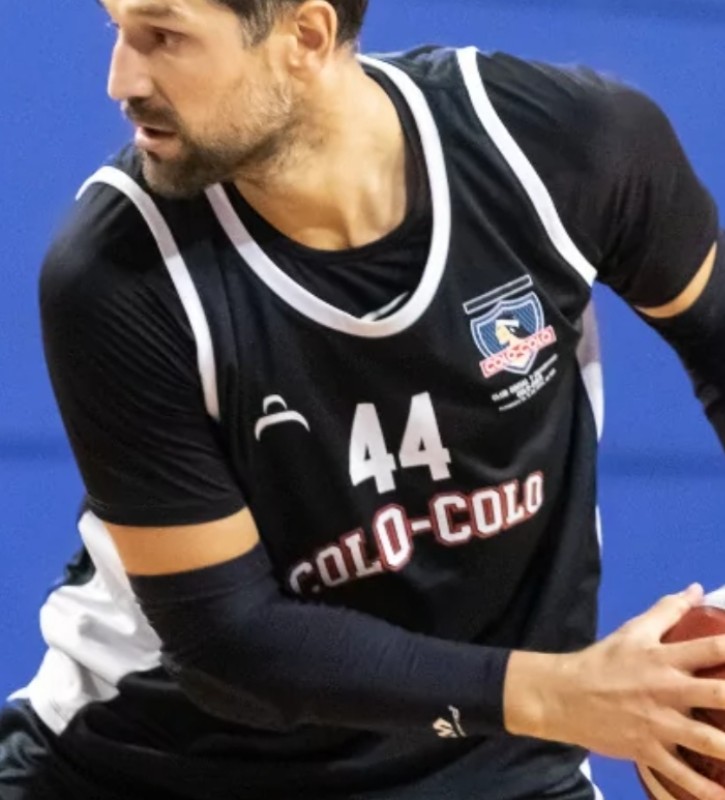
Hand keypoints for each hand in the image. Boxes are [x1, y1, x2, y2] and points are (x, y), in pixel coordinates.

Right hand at [504, 584, 724, 799]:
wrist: (563, 695)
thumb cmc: (603, 661)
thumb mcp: (633, 631)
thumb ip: (668, 611)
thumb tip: (697, 590)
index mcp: (663, 658)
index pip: (710, 647)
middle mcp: (666, 690)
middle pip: (718, 694)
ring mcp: (658, 724)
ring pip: (707, 740)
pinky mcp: (647, 751)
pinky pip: (680, 776)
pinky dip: (703, 791)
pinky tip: (723, 798)